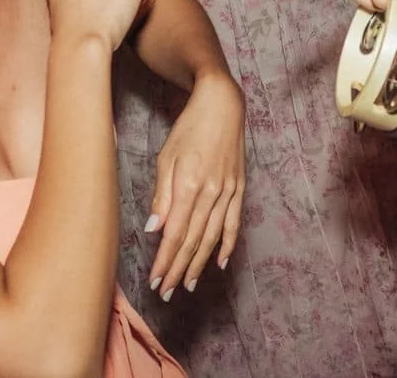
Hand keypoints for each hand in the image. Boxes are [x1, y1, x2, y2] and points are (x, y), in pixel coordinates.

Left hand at [144, 73, 244, 299]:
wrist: (222, 104)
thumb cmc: (189, 128)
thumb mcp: (167, 157)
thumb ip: (162, 195)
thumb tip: (156, 230)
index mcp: (190, 184)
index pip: (175, 233)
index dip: (165, 260)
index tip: (155, 279)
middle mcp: (212, 192)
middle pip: (193, 240)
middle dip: (179, 268)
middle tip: (167, 291)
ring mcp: (229, 191)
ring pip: (213, 236)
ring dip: (200, 263)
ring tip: (189, 284)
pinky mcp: (240, 187)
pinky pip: (234, 222)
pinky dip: (228, 244)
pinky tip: (220, 262)